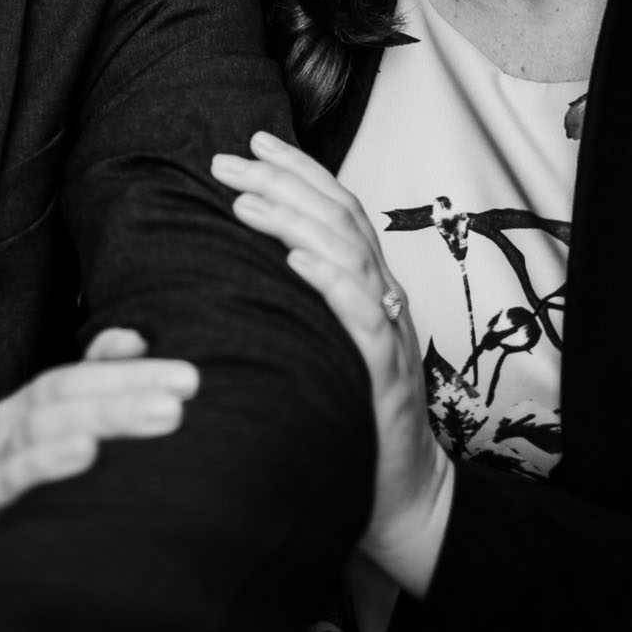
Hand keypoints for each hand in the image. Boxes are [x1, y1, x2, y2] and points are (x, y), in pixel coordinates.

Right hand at [0, 328, 199, 516]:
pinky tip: (87, 450)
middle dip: (125, 393)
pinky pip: (17, 473)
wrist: (24, 544)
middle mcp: (16, 420)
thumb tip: (136, 338)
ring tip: (152, 416)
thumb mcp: (86, 419)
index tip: (187, 380)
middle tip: (177, 406)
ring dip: (100, 417)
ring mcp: (1, 456)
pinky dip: (51, 459)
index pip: (85, 372)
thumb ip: (107, 374)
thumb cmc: (63, 468)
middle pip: (65, 392)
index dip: (135, 372)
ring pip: (44, 426)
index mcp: (39, 396)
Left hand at [210, 131, 453, 597]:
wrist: (401, 490)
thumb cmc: (349, 412)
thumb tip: (244, 263)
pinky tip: (298, 264)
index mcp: (366, 285)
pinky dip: (333, 285)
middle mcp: (382, 297)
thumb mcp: (321, 343)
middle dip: (284, 183)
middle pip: (339, 220)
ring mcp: (387, 332)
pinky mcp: (386, 374)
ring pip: (349, 258)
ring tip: (249, 202)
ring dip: (297, 224)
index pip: (337, 209)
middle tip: (230, 161)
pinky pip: (365, 320)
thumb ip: (296, 302)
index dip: (299, 171)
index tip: (254, 141)